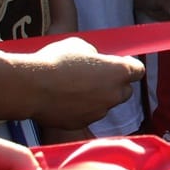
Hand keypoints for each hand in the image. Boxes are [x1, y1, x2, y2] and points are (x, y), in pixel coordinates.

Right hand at [18, 37, 144, 129]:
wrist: (32, 87)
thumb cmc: (57, 61)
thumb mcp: (80, 45)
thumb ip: (95, 56)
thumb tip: (95, 62)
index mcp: (119, 72)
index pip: (138, 71)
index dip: (129, 66)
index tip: (120, 62)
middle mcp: (114, 94)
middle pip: (124, 91)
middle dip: (115, 84)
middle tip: (98, 76)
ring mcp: (98, 112)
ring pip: (104, 104)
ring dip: (97, 98)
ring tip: (74, 88)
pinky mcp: (81, 123)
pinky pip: (86, 115)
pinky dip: (80, 109)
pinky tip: (64, 100)